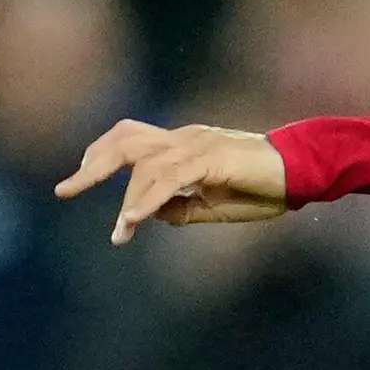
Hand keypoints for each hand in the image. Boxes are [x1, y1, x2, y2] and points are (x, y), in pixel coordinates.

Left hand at [54, 120, 291, 242]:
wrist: (305, 171)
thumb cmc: (267, 188)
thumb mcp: (216, 206)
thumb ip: (183, 209)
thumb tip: (153, 216)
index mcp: (185, 143)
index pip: (131, 139)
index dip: (100, 156)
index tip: (77, 179)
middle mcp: (185, 137)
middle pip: (125, 141)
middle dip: (92, 167)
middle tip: (65, 190)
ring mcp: (198, 144)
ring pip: (145, 165)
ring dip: (127, 201)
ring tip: (119, 232)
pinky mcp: (211, 158)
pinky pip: (170, 179)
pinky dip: (147, 200)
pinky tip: (132, 221)